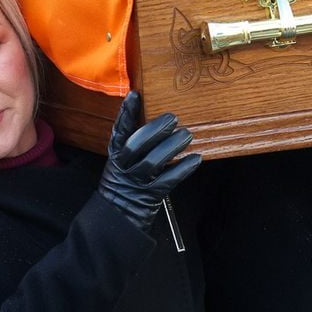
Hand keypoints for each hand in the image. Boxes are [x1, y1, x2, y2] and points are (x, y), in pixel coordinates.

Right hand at [97, 90, 201, 230]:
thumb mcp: (123, 161)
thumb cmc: (125, 183)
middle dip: (154, 130)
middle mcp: (124, 167)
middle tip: (172, 118)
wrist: (117, 216)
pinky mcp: (149, 196)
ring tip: (186, 135)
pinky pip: (167, 181)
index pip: (119, 131)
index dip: (126, 113)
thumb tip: (157, 122)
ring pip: (152, 162)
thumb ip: (134, 144)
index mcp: (116, 155)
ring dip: (171, 147)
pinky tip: (195, 159)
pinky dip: (182, 169)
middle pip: (136, 145)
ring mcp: (136, 182)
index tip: (135, 95)